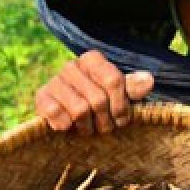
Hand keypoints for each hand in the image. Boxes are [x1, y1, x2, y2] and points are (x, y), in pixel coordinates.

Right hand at [35, 50, 154, 133]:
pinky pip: (58, 115)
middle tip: (104, 129)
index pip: (113, 80)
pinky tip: (69, 126)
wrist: (65, 114)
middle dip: (104, 121)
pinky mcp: (41, 97)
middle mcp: (71, 66)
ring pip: (80, 110)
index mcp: (92, 60)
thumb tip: (148, 81)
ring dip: (87, 127)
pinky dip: (67, 127)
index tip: (122, 120)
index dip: (121, 106)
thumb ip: (132, 88)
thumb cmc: (97, 104)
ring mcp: (54, 81)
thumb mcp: (118, 95)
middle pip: (98, 100)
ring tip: (88, 129)